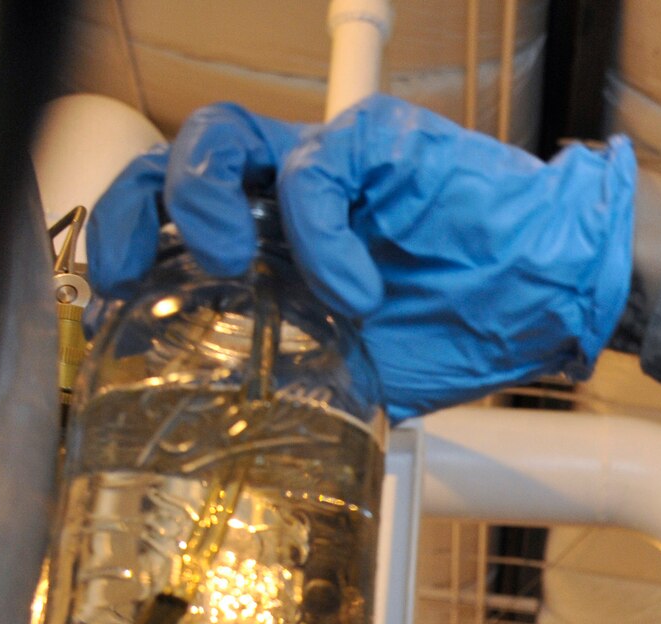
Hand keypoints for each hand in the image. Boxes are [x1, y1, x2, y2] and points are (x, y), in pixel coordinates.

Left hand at [86, 97, 636, 418]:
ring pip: (220, 136)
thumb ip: (295, 377)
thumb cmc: (464, 325)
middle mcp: (288, 194)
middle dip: (134, 214)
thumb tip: (233, 449)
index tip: (111, 305)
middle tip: (134, 274)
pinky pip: (318, 168)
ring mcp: (331, 163)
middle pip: (171, 165)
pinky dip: (320, 234)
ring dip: (203, 197)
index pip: (171, 218)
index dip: (129, 251)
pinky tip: (352, 289)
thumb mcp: (355, 374)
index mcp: (273, 241)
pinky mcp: (379, 144)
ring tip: (228, 259)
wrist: (550, 299)